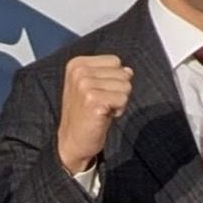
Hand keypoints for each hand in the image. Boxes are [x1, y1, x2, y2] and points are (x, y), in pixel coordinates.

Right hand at [56, 53, 133, 174]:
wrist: (73, 141)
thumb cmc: (85, 113)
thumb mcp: (93, 86)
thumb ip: (110, 74)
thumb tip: (129, 71)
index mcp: (77, 64)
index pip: (115, 61)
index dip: (114, 79)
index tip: (99, 93)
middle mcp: (79, 72)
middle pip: (122, 73)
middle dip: (117, 91)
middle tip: (101, 104)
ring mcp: (85, 86)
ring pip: (126, 86)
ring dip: (119, 101)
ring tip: (102, 109)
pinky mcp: (93, 101)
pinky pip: (123, 99)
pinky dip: (118, 110)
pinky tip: (103, 116)